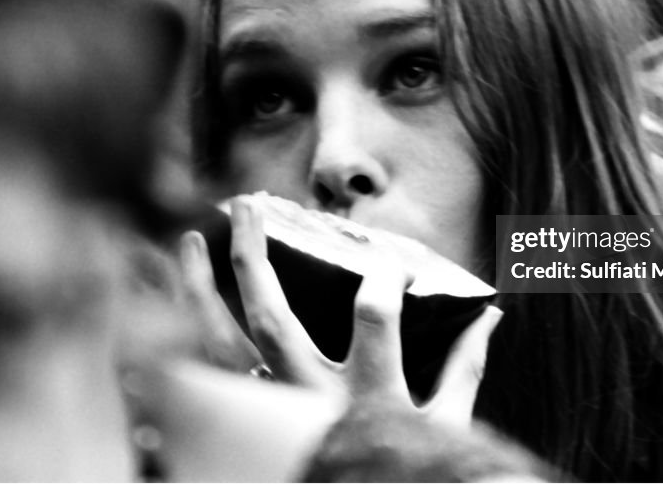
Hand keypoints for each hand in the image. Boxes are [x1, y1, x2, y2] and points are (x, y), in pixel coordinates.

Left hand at [181, 197, 502, 428]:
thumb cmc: (405, 472)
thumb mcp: (445, 427)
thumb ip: (464, 369)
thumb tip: (490, 316)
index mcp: (367, 398)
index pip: (373, 321)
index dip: (383, 277)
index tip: (392, 260)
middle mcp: (309, 401)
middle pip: (272, 322)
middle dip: (255, 260)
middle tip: (248, 205)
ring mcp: (270, 414)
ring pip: (218, 346)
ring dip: (198, 289)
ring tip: (191, 238)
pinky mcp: (248, 425)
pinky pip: (201, 377)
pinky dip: (181, 338)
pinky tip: (172, 300)